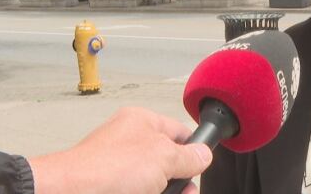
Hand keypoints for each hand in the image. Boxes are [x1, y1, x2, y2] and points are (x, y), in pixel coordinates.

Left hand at [29, 107, 211, 193]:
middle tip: (184, 191)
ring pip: (153, 183)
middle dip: (180, 181)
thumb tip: (203, 154)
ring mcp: (118, 169)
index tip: (201, 166)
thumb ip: (189, 156)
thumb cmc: (107, 168)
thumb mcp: (164, 157)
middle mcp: (128, 143)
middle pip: (167, 163)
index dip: (193, 149)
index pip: (178, 131)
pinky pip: (137, 191)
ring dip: (166, 191)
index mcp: (141, 122)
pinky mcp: (110, 187)